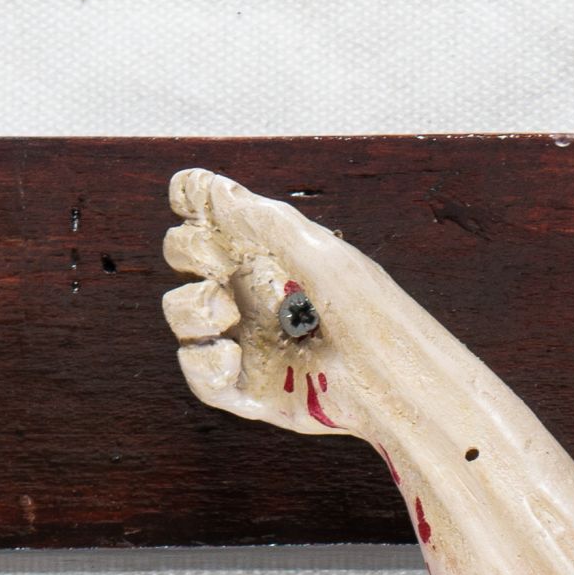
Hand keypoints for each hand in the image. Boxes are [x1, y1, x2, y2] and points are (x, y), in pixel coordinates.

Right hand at [160, 170, 364, 436]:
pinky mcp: (247, 388)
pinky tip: (230, 355)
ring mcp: (246, 339)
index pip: (207, 217)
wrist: (392, 384)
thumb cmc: (371, 314)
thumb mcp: (317, 252)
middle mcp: (251, 292)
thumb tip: (204, 186)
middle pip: (182, 255)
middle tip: (219, 264)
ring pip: (180, 311)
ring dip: (191, 306)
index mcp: (268, 253)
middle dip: (188, 251)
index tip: (192, 205)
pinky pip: (197, 369)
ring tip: (225, 312)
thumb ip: (258, 218)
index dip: (190, 204)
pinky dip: (202, 361)